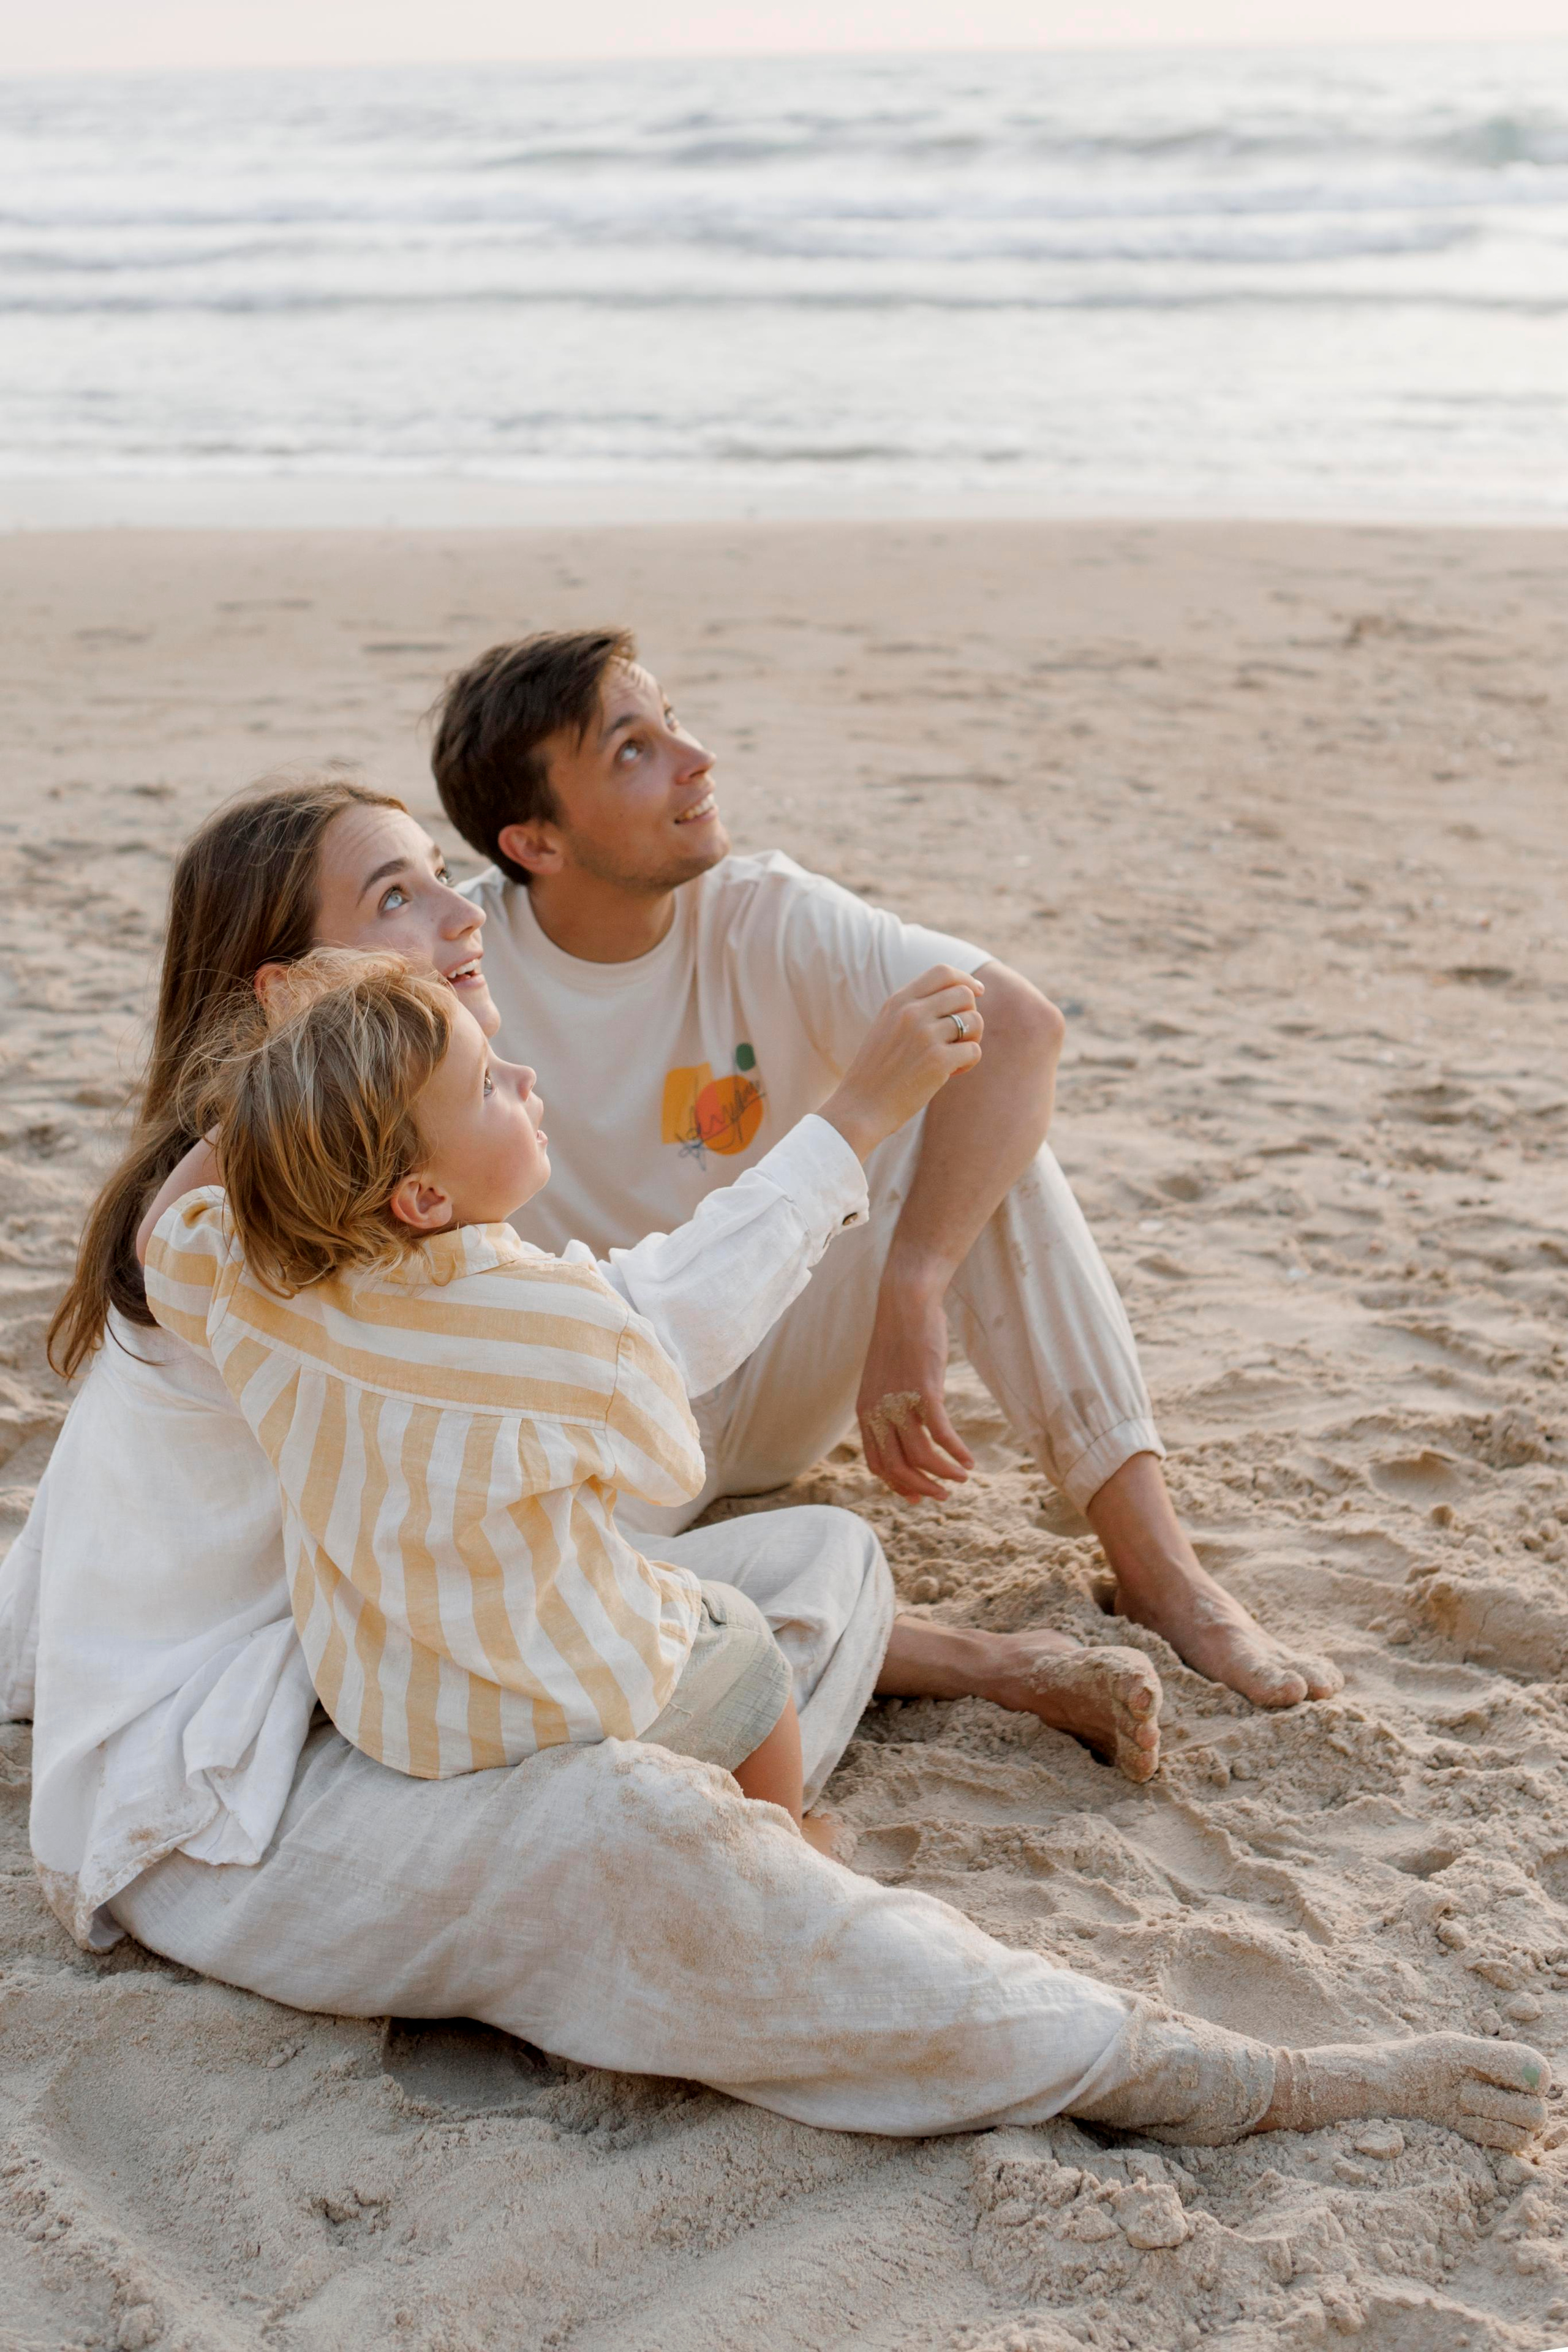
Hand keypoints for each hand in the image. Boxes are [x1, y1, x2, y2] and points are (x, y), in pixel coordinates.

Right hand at [819, 966, 982, 1163]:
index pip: (943, 972)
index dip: (966, 980)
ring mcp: (926, 1036)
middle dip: (970, 1015)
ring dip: (971, 1040)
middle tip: (959, 1037)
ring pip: (974, 1022)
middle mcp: (912, 1013)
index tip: (978, 992)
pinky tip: (950, 1074)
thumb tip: (959, 995)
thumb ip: (913, 1009)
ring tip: (953, 1058)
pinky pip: (974, 1051)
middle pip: (965, 995)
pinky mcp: (938, 1061)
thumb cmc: (876, 1072)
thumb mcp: (886, 1027)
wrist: (859, 1107)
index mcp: (898, 1001)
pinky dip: (968, 1063)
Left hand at [855, 1281, 974, 1500]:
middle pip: (896, 1467)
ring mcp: (900, 1402)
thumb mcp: (886, 1378)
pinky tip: (968, 1460)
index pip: (876, 1464)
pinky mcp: (924, 1391)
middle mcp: (878, 1412)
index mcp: (865, 1412)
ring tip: (962, 1477)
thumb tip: (909, 1426)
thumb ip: (892, 1404)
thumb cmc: (900, 1338)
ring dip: (942, 1473)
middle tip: (943, 1496)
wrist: (905, 1303)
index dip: (897, 1485)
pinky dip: (955, 1452)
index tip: (917, 1496)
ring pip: (920, 1456)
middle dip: (921, 1487)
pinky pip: (941, 1434)